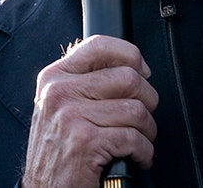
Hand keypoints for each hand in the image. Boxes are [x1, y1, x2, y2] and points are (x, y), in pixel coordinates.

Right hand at [22, 35, 158, 187]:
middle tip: (143, 117)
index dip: (131, 55)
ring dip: (147, 130)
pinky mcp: (85, 142)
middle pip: (128, 77)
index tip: (142, 72)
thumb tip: (132, 66)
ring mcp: (70, 117)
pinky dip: (144, 152)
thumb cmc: (58, 151)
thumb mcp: (61, 106)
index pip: (99, 45)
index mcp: (54, 78)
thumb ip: (87, 81)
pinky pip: (134, 138)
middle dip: (148, 100)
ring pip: (136, 110)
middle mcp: (59, 93)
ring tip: (139, 140)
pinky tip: (135, 156)